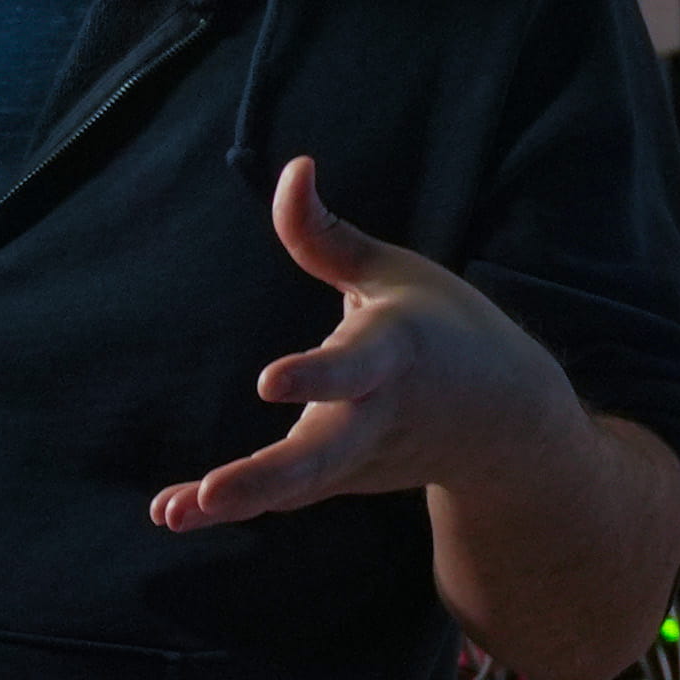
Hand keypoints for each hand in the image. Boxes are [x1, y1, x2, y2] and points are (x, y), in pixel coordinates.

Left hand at [157, 155, 563, 534]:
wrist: (506, 423)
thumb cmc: (446, 327)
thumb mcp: (395, 272)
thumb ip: (327, 235)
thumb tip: (291, 167)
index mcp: (398, 350)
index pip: (356, 365)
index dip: (316, 375)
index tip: (268, 383)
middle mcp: (379, 412)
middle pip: (324, 452)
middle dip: (267, 475)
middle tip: (213, 492)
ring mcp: (362, 456)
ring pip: (299, 486)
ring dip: (237, 499)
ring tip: (173, 512)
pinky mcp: (344, 478)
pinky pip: (287, 494)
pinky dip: (232, 505)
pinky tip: (174, 511)